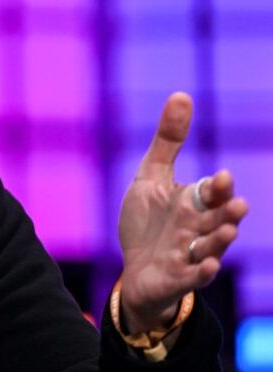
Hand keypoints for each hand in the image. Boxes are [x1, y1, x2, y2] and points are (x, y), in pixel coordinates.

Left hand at [118, 92, 248, 333]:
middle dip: (227, 212)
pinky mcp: (179, 277)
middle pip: (217, 219)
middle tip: (236, 204)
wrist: (136, 269)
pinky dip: (202, 271)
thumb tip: (181, 95)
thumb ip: (168, 141)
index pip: (211, 192)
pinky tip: (210, 267)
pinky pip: (194, 276)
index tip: (220, 176)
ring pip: (211, 247)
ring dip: (220, 239)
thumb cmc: (148, 222)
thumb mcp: (152, 177)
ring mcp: (190, 254)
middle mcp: (197, 228)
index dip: (217, 186)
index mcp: (194, 203)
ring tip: (228, 230)